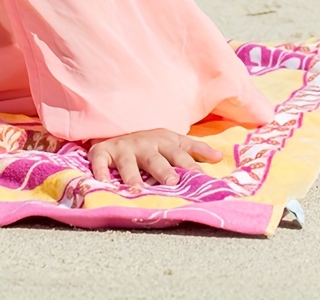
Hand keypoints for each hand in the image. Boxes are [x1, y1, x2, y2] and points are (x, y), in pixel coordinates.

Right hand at [87, 128, 222, 190]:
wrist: (116, 128)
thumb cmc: (150, 143)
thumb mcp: (173, 142)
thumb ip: (195, 150)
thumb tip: (219, 157)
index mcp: (164, 141)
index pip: (180, 153)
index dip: (190, 164)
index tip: (201, 176)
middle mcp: (145, 144)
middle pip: (156, 159)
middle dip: (164, 170)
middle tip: (172, 182)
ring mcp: (123, 148)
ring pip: (128, 162)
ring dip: (132, 175)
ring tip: (137, 190)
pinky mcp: (102, 151)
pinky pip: (100, 162)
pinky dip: (100, 172)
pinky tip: (103, 184)